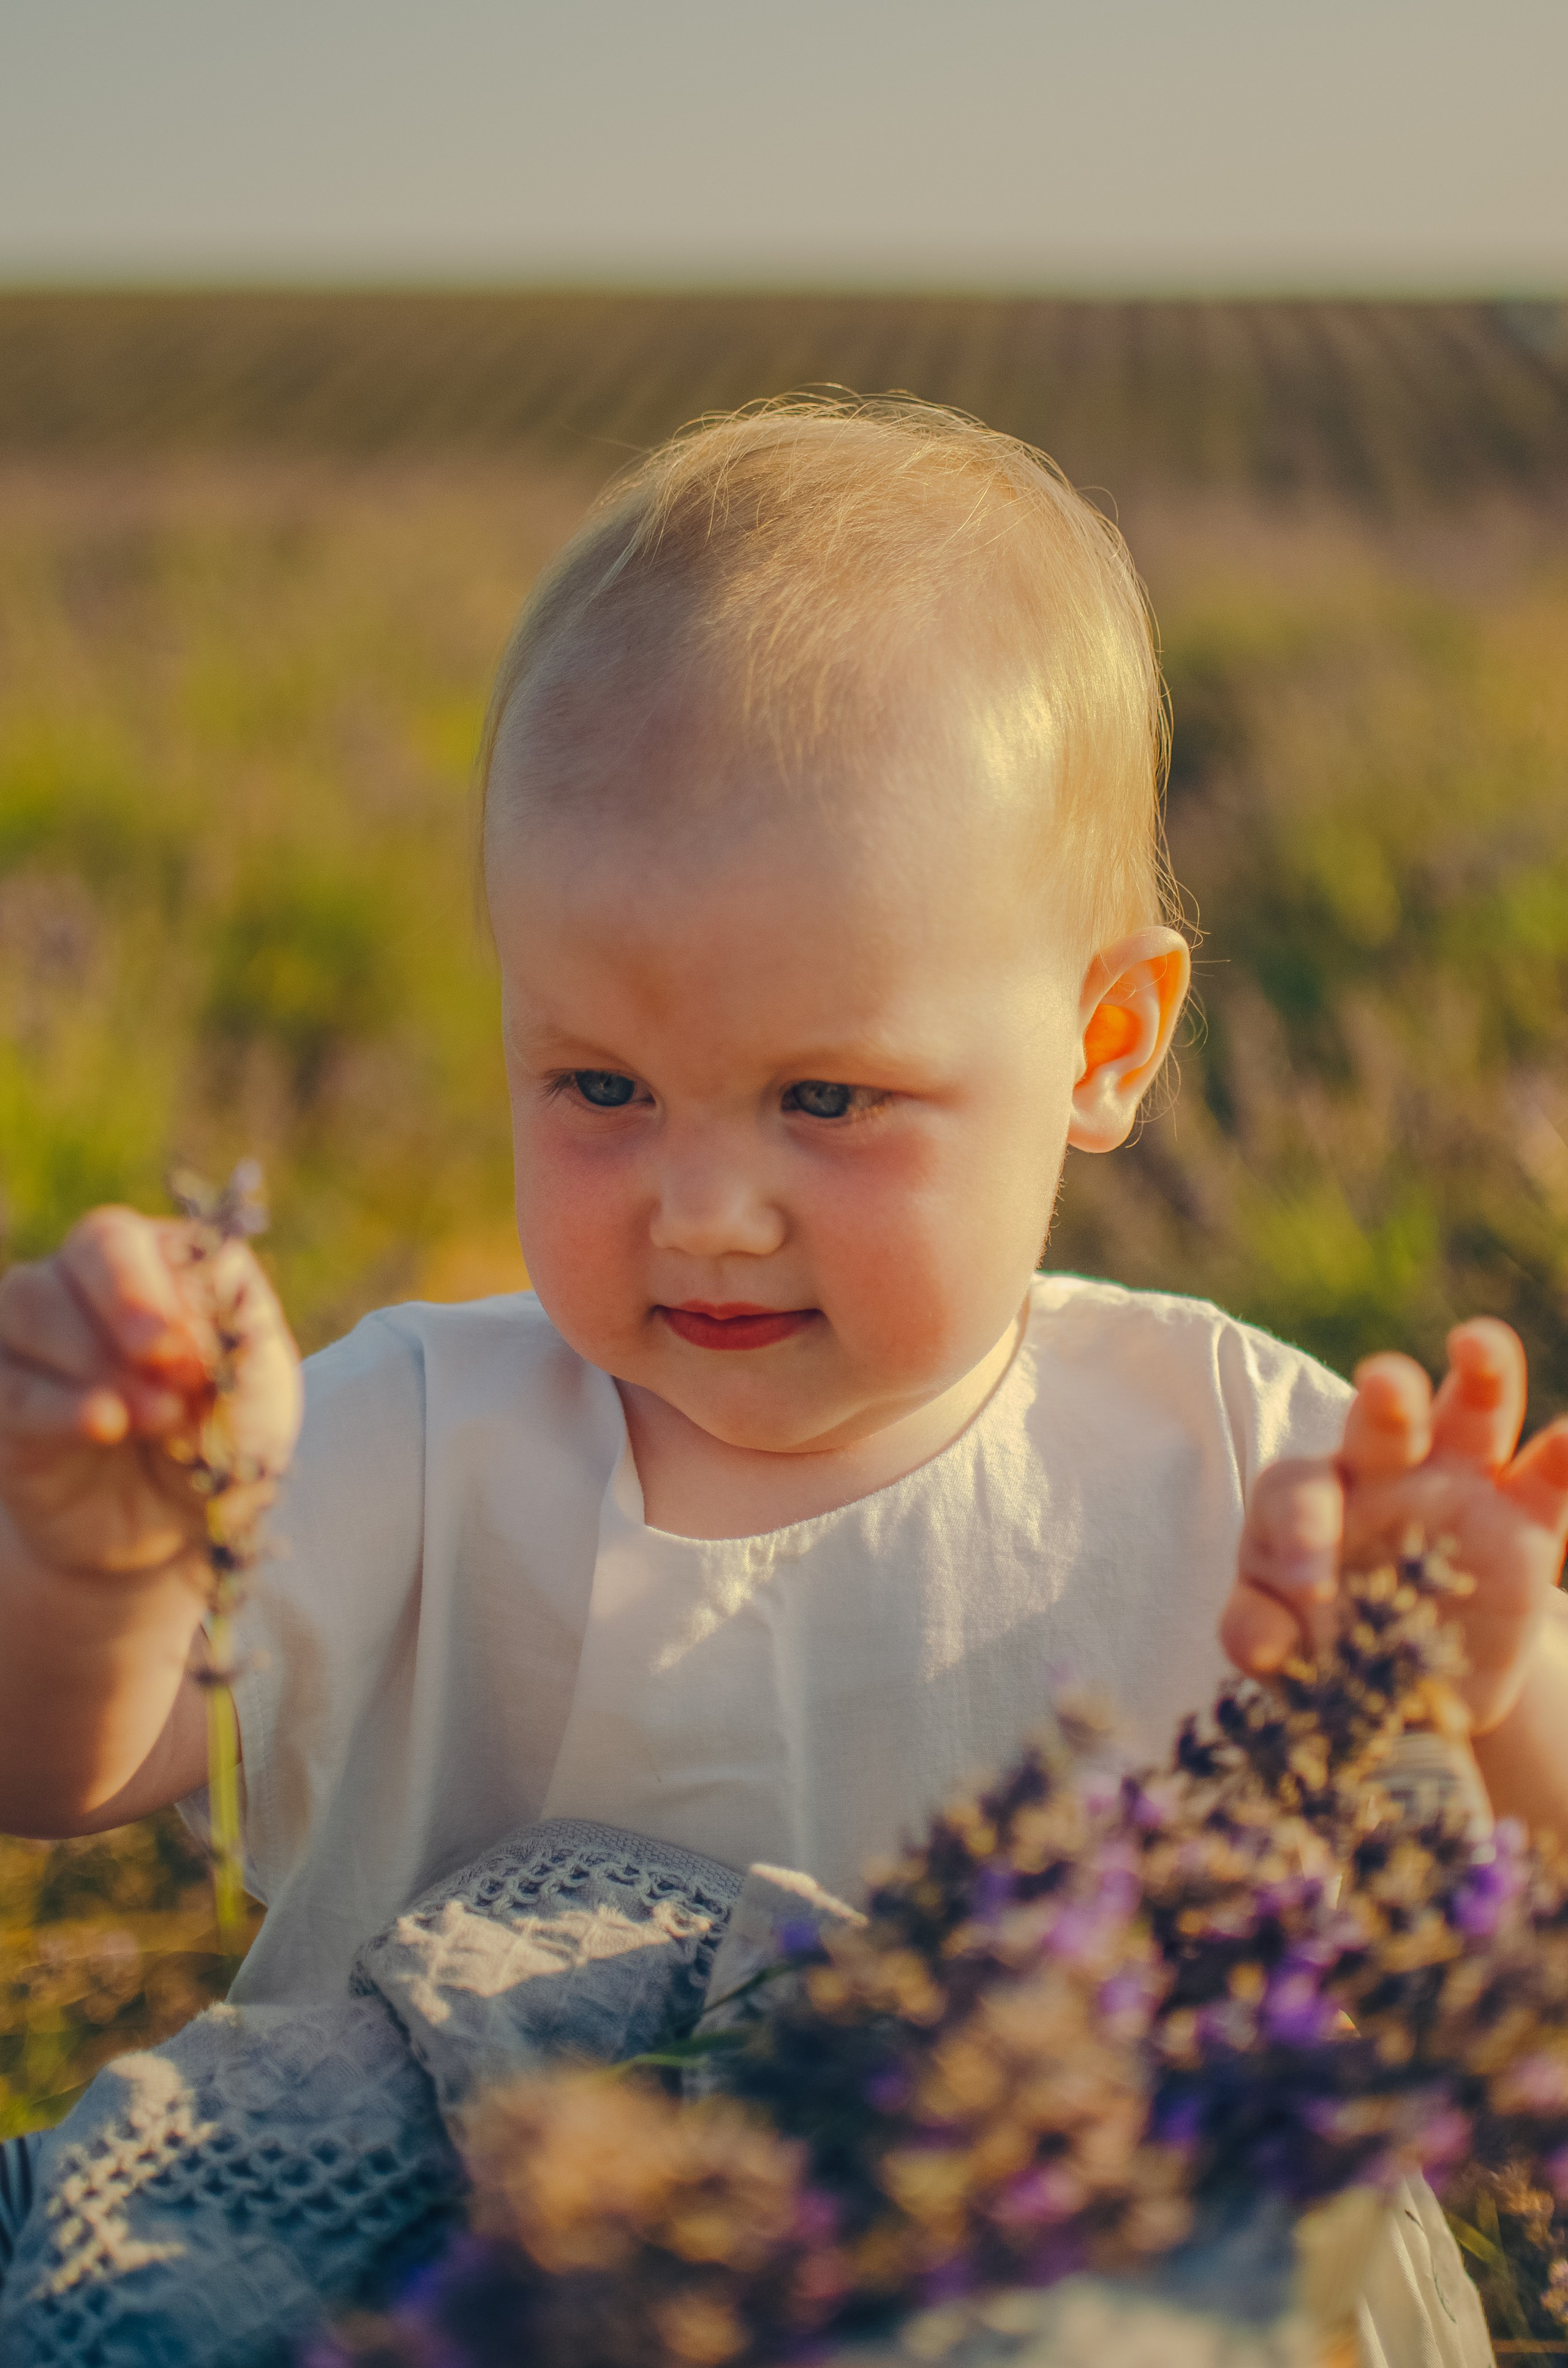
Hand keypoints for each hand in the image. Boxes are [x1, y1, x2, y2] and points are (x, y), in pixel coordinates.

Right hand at [0, 1204, 301, 1589]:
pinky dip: (58, 1404)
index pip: (158, 1238)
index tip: (194, 1355)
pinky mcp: (5, 1390)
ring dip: (97, 1357)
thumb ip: (238, 1353)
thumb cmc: (225, 1442)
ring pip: (33, 1301)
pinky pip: (11, 1383)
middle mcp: (98, 1276)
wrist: (171, 1523)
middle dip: (129, 1299)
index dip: (169, 1289)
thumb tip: (190, 1330)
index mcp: (172, 1259)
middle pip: (94, 1244)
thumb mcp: (256, 1402)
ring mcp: (38, 1329)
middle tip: (162, 1358)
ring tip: (157, 1417)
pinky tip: (103, 1425)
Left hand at [1222, 1319, 1567, 1736]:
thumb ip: (1260, 1630)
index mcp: (1311, 1498)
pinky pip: (1547, 1477)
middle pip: (1382, 1420)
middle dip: (1386, 1402)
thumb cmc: (1323, 1645)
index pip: (1299, 1490)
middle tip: (1383, 1385)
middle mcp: (1384, 1473)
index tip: (1309, 1584)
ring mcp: (1459, 1488)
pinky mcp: (1524, 1522)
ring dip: (1479, 1375)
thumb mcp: (1283, 1644)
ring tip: (1478, 1343)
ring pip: (1470, 1413)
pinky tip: (1566, 1437)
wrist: (1407, 1688)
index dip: (1301, 1529)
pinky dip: (1562, 1454)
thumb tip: (1260, 1646)